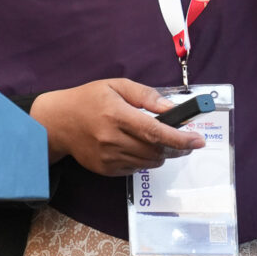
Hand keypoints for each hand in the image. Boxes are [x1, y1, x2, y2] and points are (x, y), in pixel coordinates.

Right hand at [29, 79, 204, 175]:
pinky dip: (143, 160)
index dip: (180, 138)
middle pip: (156, 151)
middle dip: (177, 148)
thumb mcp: (116, 86)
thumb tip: (171, 109)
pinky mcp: (105, 170)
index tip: (198, 140)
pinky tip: (135, 146)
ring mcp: (108, 157)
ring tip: (158, 141)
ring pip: (149, 163)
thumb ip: (145, 96)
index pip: (155, 132)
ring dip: (161, 154)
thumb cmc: (88, 99)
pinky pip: (135, 169)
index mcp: (116, 114)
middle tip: (186, 141)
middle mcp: (112, 139)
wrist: (58, 122)